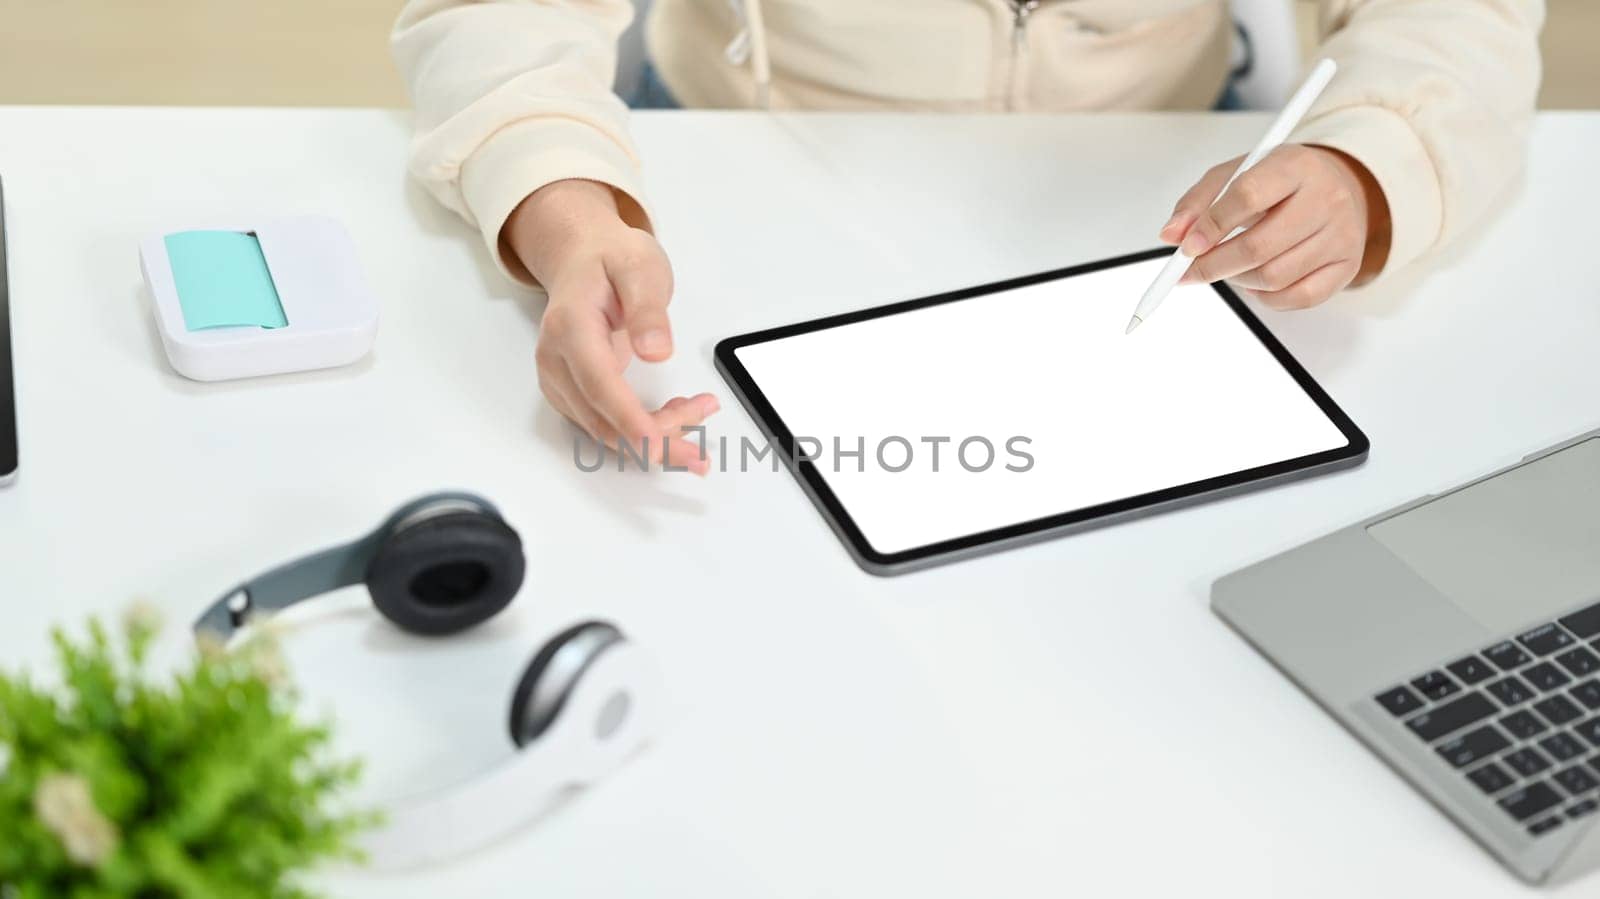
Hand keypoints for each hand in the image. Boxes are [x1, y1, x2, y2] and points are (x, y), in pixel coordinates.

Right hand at [504, 179, 716, 473]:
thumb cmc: (609, 260)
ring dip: (654, 437)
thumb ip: (648, 310)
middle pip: (602, 420)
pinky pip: (604, 425)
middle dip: (655, 440)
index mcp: (571, 326)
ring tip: (699, 411)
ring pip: (604, 431)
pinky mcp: (569, 391)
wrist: (580, 257)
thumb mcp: (639, 267)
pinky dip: (641, 429)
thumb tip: (656, 351)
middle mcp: (556, 359)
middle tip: (702, 447)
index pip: (598, 385)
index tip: (658, 443)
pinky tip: (674, 411)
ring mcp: (559, 379)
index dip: (629, 421)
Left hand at [1161, 144, 1390, 309]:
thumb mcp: (1236, 174)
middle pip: (1259, 247)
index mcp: (1295, 166)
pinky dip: (1266, 297)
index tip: (1185, 247)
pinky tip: (1256, 279)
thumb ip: (1198, 202)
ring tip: (1229, 266)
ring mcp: (1342, 235)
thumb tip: (1171, 235)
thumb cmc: (1280, 181)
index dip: (1210, 227)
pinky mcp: (1347, 266)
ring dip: (1237, 280)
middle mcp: (1327, 198)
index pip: (1247, 196)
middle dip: (1213, 265)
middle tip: (1190, 271)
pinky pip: (1296, 298)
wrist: (1338, 185)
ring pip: (1274, 277)